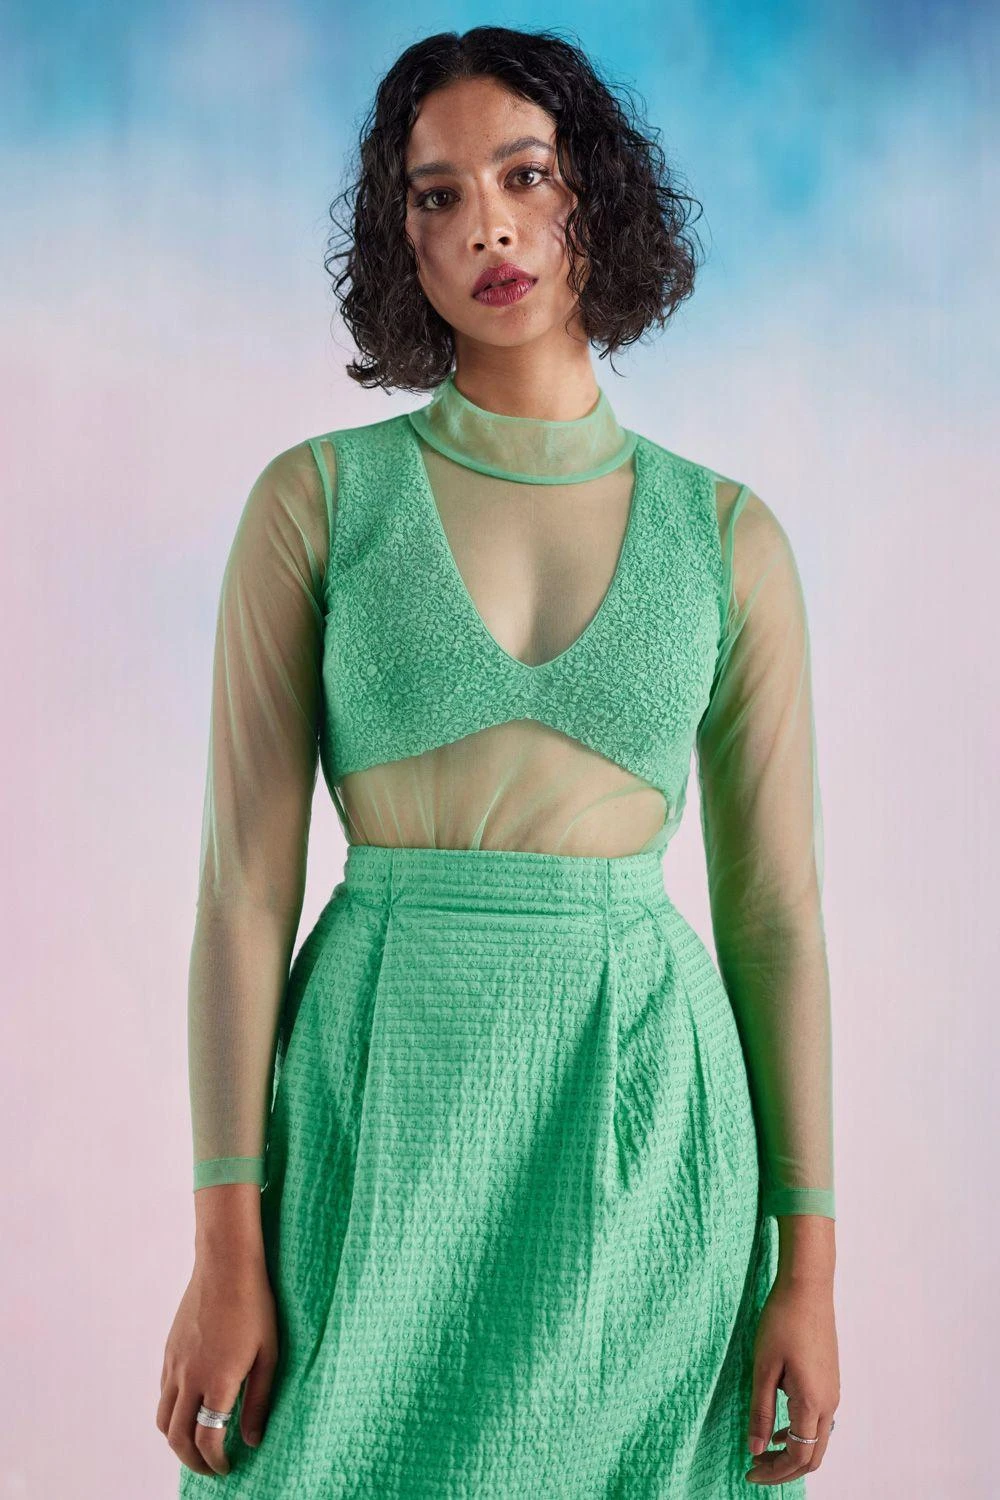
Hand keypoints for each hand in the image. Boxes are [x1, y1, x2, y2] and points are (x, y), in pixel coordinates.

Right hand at [157, 1255, 278, 1475]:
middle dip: (192, 1461)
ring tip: (197, 1445)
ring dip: (177, 1441)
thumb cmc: (256, 1306)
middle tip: (210, 1468)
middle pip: (177, 1437)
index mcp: (218, 1380)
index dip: (215, 1461)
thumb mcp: (268, 1354)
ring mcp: (175, 1363)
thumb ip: (258, 1400)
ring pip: (163, 1419)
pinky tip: (192, 1408)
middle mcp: (189, 1376)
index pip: (207, 1438)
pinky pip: (162, 1394)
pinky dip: (172, 1413)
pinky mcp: (169, 1351)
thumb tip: (251, 1439)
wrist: (226, 1265)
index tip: (227, 1467)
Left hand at [745, 1276, 839, 1484]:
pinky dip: (799, 1432)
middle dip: (784, 1469)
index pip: (798, 1457)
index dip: (773, 1472)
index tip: (748, 1471)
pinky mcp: (830, 1380)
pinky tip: (778, 1426)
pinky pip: (818, 1421)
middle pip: (812, 1456)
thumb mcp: (763, 1368)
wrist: (808, 1287)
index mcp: (813, 1403)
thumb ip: (760, 1412)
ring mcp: (833, 1392)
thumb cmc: (782, 1322)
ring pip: (816, 1440)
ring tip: (763, 1450)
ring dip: (792, 1451)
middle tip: (754, 1468)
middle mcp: (830, 1403)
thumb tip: (756, 1449)